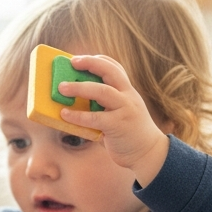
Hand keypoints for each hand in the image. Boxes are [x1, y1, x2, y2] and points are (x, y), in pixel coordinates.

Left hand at [55, 54, 171, 186]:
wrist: (149, 153)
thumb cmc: (129, 134)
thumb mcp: (120, 114)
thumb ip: (104, 106)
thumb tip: (73, 103)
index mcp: (128, 92)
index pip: (116, 68)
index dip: (98, 60)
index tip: (80, 58)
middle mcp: (128, 96)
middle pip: (110, 72)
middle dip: (90, 63)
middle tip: (72, 62)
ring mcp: (125, 110)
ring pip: (103, 91)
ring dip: (80, 88)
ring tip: (62, 88)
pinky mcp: (119, 126)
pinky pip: (96, 118)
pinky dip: (79, 116)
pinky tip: (65, 114)